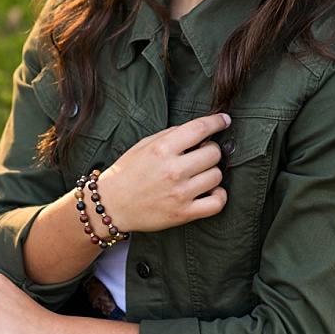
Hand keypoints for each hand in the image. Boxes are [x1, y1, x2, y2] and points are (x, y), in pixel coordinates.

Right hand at [94, 112, 230, 234]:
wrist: (110, 205)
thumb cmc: (126, 173)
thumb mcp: (142, 146)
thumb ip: (169, 136)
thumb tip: (198, 131)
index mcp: (161, 150)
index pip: (200, 129)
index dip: (217, 122)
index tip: (224, 120)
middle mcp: (172, 170)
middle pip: (213, 153)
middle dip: (210, 150)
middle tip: (200, 155)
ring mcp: (180, 193)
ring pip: (217, 175)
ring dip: (211, 172)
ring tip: (199, 174)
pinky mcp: (184, 213)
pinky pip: (217, 202)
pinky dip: (219, 195)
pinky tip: (210, 191)